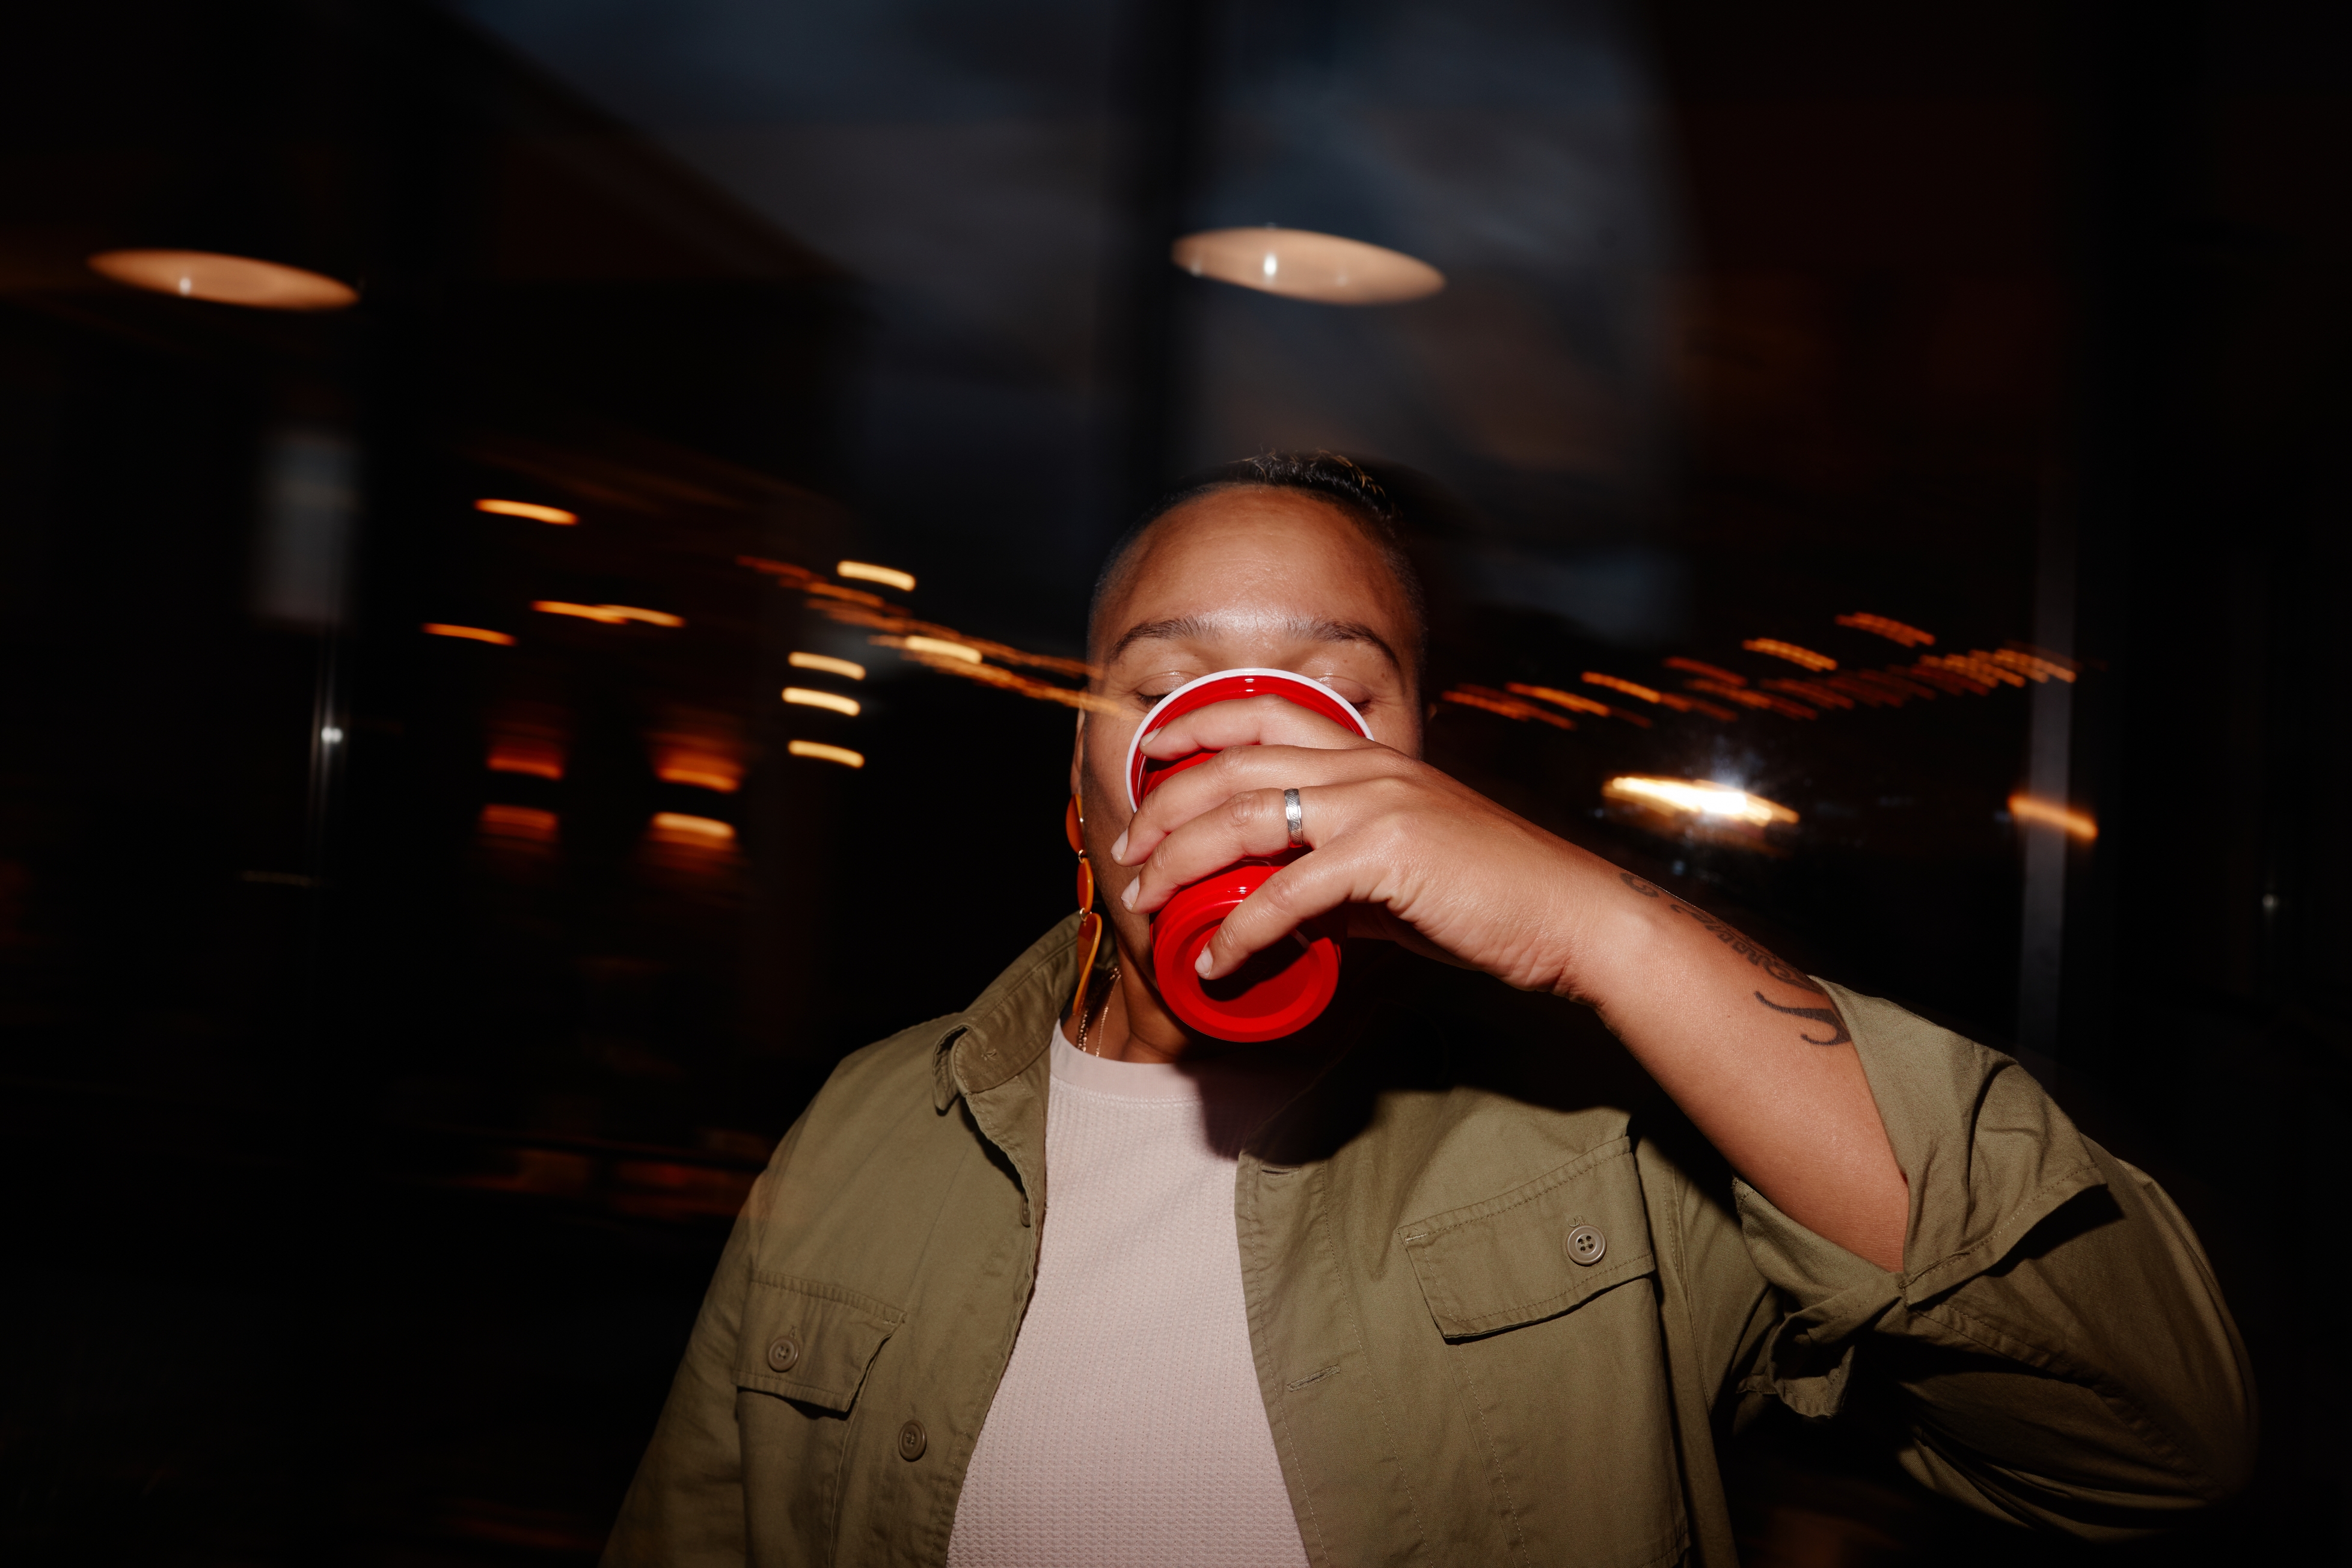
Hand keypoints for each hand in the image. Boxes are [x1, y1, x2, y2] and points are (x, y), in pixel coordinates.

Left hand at [1111, 694, 1606, 993]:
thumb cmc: (1492, 897)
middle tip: (1129, 853)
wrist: (1570, 917)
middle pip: (1231, 763)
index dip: (1192, 729)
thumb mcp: (1402, 871)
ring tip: (1149, 903)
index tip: (1148, 763)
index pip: (1259, 715)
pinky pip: (1286, 892)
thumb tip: (1286, 913)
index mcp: (1370, 754)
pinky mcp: (1387, 856)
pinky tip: (1216, 959)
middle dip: (1164, 806)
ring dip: (1181, 862)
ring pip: (1244, 817)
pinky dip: (1239, 930)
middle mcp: (1367, 766)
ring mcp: (1377, 805)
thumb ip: (1340, 878)